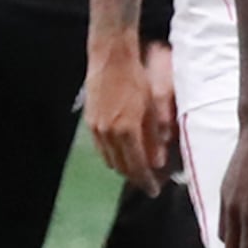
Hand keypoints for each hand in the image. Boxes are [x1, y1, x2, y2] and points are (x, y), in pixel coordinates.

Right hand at [84, 35, 167, 191]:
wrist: (111, 57)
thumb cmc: (137, 78)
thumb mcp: (152, 106)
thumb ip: (154, 136)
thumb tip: (158, 161)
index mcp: (125, 130)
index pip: (136, 166)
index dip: (145, 180)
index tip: (154, 190)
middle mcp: (107, 133)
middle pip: (120, 166)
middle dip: (134, 176)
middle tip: (147, 181)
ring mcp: (95, 127)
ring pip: (108, 158)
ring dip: (122, 166)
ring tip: (136, 169)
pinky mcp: (89, 121)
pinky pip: (100, 147)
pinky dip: (112, 154)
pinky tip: (122, 152)